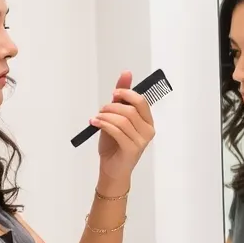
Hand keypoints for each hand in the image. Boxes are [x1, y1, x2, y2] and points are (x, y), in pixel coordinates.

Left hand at [89, 70, 155, 186]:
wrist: (111, 169)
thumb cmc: (114, 144)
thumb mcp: (116, 117)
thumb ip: (122, 98)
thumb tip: (127, 74)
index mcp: (147, 121)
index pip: (142, 102)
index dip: (127, 94)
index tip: (114, 93)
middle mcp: (148, 131)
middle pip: (132, 110)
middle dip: (113, 106)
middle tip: (101, 109)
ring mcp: (142, 141)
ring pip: (123, 120)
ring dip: (106, 116)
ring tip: (96, 118)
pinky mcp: (132, 150)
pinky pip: (117, 131)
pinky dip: (104, 124)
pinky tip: (95, 123)